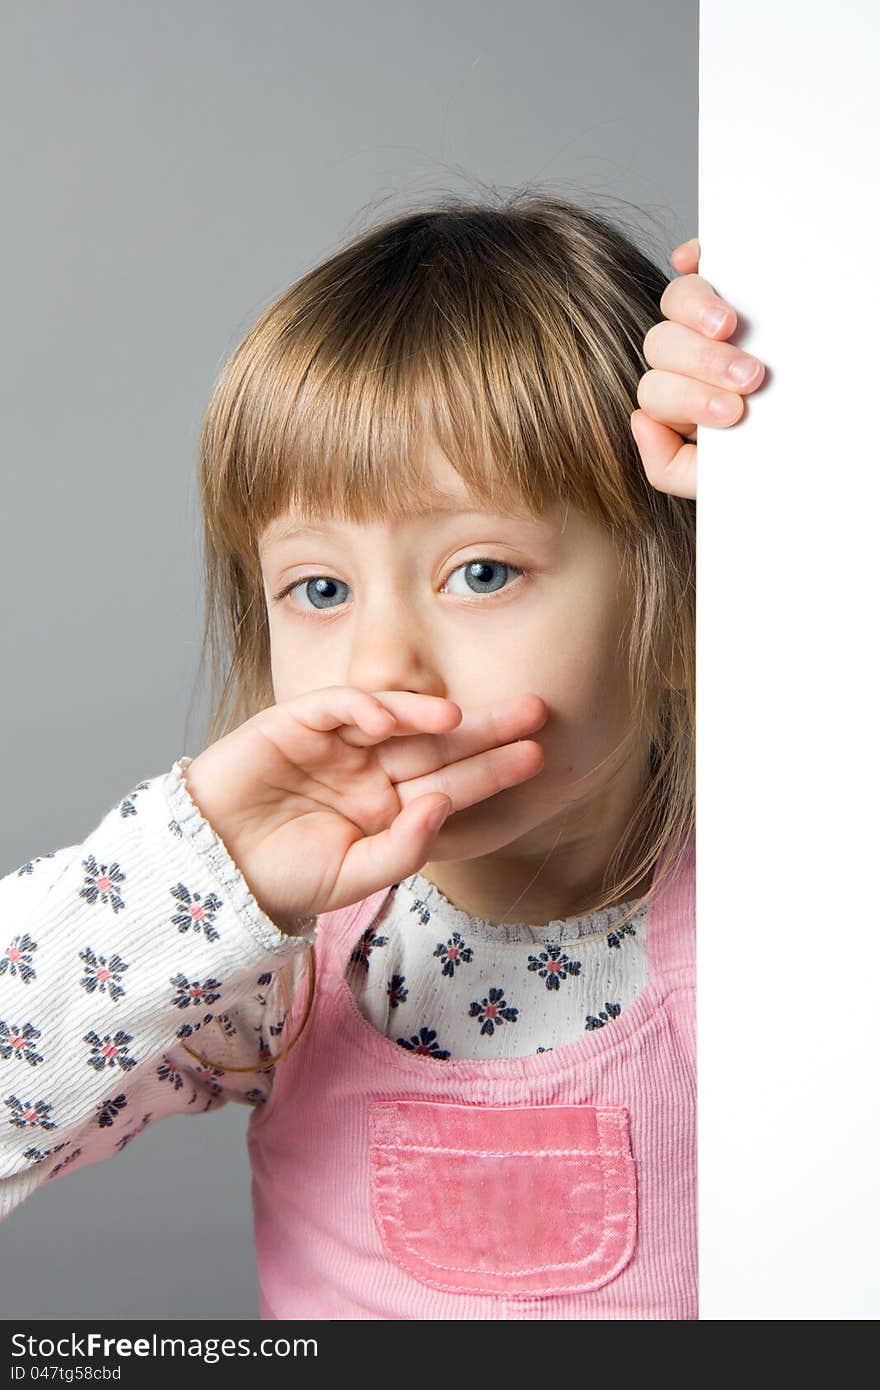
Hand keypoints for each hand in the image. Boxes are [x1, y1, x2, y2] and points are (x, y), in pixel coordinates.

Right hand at [182, 688, 547, 929]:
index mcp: (391, 806)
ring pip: (392, 718)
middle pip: (436, 743)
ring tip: (461, 718)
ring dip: (426, 714)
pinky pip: (334, 707)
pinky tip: (389, 716)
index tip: (536, 757)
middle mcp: (371, 769)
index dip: (492, 769)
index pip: (451, 782)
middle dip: (484, 728)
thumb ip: (403, 848)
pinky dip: (361, 707)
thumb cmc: (284, 878)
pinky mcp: (295, 723)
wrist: (214, 871)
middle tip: (534, 710)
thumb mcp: (354, 878)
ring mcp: (336, 743)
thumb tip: (444, 806)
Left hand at [630, 237, 765, 499]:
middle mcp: (685, 358)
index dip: (687, 399)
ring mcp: (706, 319)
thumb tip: (638, 422)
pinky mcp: (730, 284)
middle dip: (704, 364)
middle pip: (662, 347)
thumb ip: (668, 466)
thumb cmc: (769, 456)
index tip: (733, 411)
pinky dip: (691, 258)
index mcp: (680, 400)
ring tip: (732, 328)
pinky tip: (694, 263)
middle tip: (750, 378)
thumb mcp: (715, 480)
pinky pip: (696, 262)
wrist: (821, 435)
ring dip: (698, 315)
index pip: (657, 392)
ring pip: (674, 304)